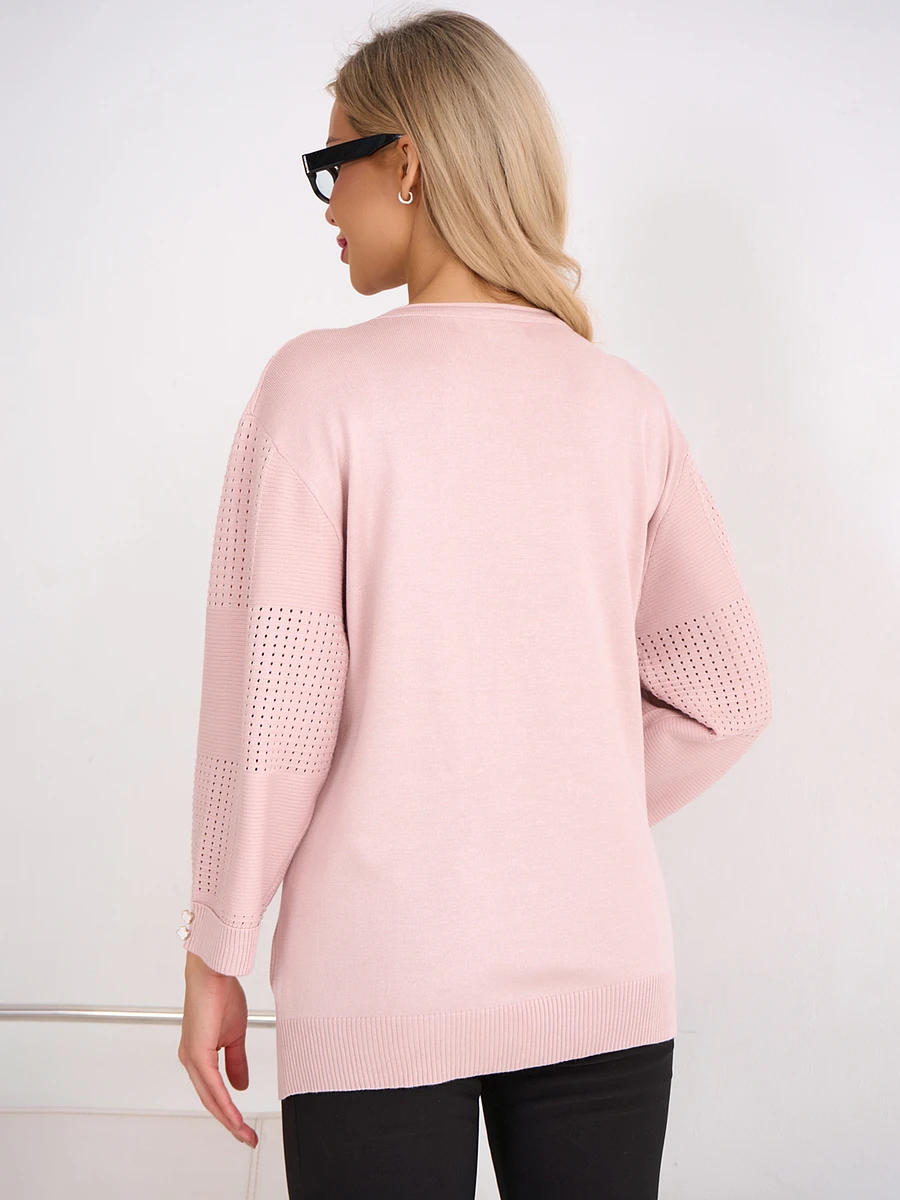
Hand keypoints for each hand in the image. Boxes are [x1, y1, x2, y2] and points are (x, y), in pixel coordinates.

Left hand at [177, 950, 258, 1148]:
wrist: (213, 972)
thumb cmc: (220, 995)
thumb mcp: (234, 1035)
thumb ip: (236, 1062)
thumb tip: (240, 1087)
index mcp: (198, 1056)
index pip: (214, 1092)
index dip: (229, 1111)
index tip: (245, 1128)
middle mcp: (191, 1060)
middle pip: (210, 1101)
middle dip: (229, 1123)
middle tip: (247, 1138)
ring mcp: (192, 1058)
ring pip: (210, 1098)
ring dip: (228, 1119)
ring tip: (245, 1134)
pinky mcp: (197, 1053)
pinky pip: (212, 1086)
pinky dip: (225, 1103)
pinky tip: (235, 1115)